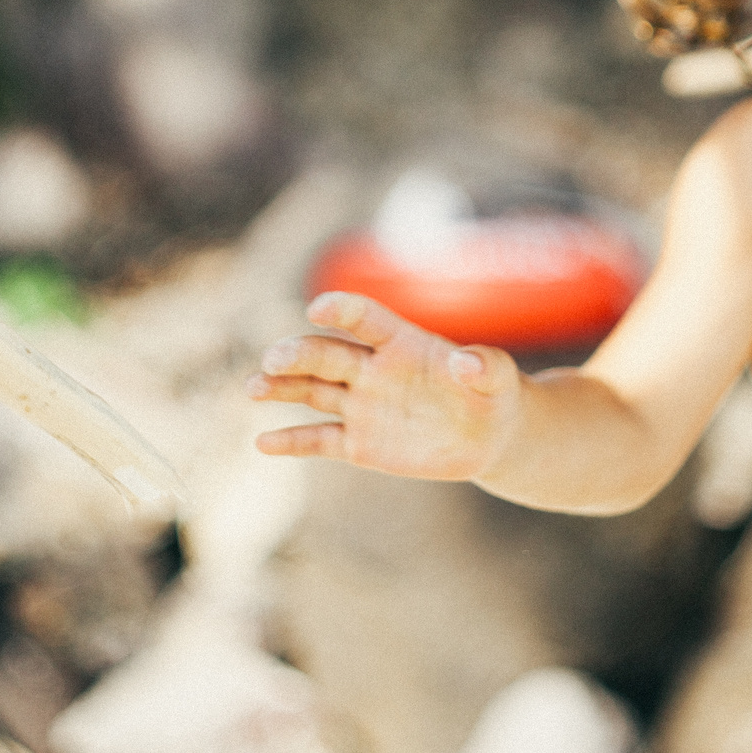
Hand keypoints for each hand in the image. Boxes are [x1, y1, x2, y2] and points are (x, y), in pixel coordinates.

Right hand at [246, 292, 523, 480]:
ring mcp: (362, 406)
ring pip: (312, 392)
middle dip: (298, 355)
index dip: (342, 311)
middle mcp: (372, 369)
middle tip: (274, 359)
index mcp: (402, 342)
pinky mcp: (359, 443)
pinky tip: (263, 443)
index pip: (366, 320)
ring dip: (280, 388)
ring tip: (252, 389)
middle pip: (326, 356)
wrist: (488, 436)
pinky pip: (319, 440)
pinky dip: (291, 441)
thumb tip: (468, 360)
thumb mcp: (499, 377)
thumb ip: (485, 364)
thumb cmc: (492, 394)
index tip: (318, 310)